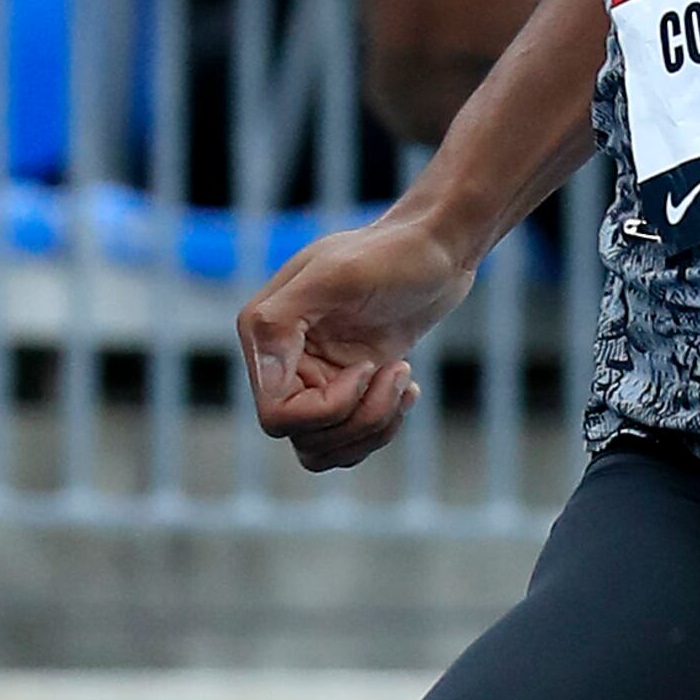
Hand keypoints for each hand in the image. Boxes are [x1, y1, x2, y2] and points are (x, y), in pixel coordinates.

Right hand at [236, 213, 479, 472]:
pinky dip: (382, 425)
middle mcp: (280, 360)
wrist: (437, 249)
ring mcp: (313, 377)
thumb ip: (286, 315)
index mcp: (265, 333)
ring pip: (324, 449)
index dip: (328, 409)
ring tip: (404, 381)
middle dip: (361, 417)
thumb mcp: (341, 273)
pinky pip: (348, 440)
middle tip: (398, 374)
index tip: (368, 368)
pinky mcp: (345, 388)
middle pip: (305, 438)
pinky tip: (407, 387)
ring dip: (374, 426)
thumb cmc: (394, 253)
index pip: (276, 417)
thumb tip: (261, 363)